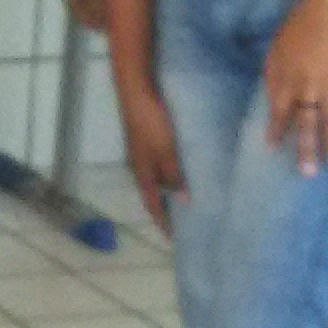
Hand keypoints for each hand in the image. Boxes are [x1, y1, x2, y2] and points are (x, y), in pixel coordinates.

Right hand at [117, 85, 187, 235]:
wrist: (137, 87)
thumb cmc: (151, 120)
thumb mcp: (166, 150)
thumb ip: (174, 175)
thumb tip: (184, 201)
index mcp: (143, 171)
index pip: (153, 204)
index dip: (163, 222)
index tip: (175, 239)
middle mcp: (141, 163)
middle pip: (155, 193)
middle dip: (168, 208)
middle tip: (187, 221)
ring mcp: (144, 149)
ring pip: (159, 176)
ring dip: (171, 189)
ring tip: (190, 197)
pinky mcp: (149, 135)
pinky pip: (163, 161)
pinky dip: (173, 171)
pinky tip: (185, 167)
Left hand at [262, 0, 327, 174]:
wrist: (327, 8)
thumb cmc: (297, 28)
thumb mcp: (276, 51)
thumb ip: (275, 76)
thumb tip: (274, 99)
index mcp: (286, 78)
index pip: (280, 111)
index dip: (276, 130)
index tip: (272, 149)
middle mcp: (307, 86)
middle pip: (306, 122)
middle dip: (306, 148)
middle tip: (307, 172)